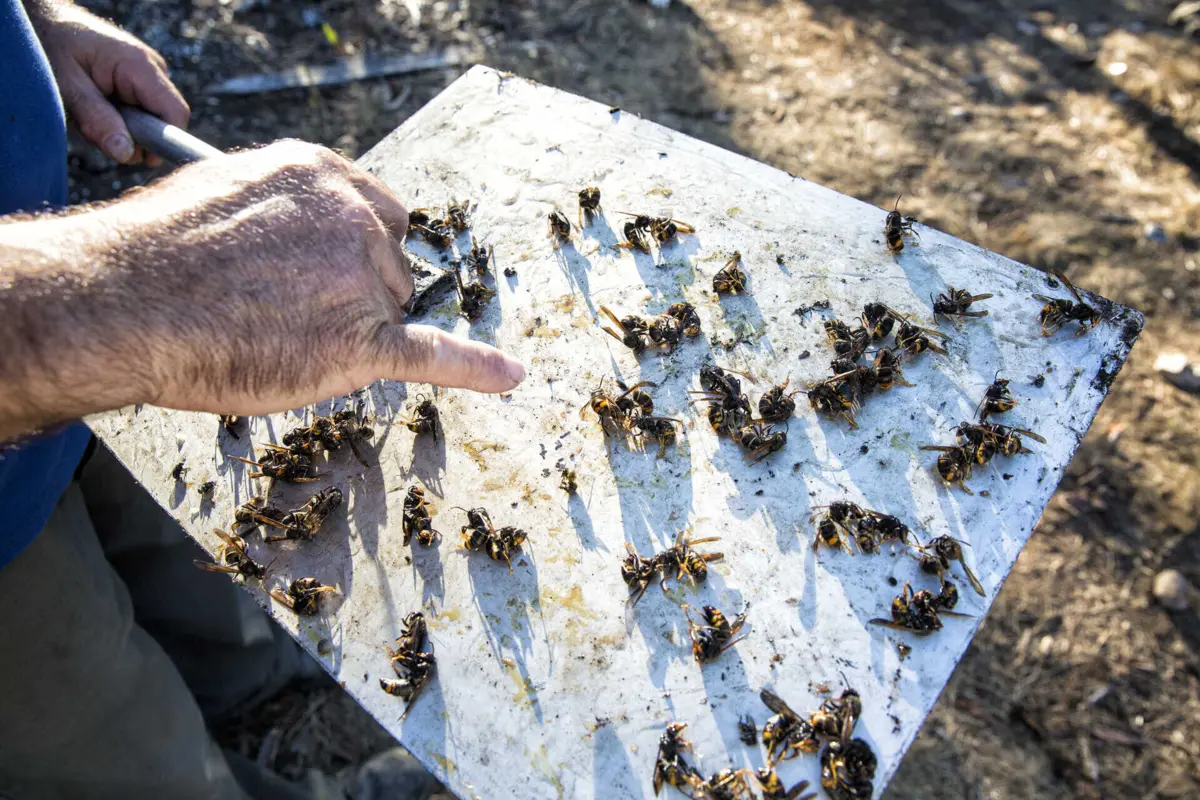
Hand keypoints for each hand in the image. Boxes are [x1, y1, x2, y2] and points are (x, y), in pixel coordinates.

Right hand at [0, 142, 524, 439]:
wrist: (123, 303)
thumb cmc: (160, 254)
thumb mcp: (228, 192)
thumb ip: (285, 208)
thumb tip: (301, 231)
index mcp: (324, 176)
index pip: (378, 215)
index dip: (353, 252)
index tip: (324, 271)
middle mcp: (354, 219)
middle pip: (389, 269)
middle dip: (351, 293)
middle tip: (280, 310)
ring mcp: (361, 281)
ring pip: (388, 314)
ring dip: (349, 331)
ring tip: (277, 334)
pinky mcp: (359, 343)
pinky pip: (433, 354)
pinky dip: (476, 369)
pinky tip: (511, 377)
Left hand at [27, 0, 188, 164]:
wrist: (42, 21)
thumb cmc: (49, 46)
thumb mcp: (66, 87)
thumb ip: (97, 120)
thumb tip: (126, 154)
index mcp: (139, 65)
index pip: (175, 113)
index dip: (164, 142)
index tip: (138, 158)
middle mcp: (152, 68)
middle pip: (163, 120)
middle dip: (134, 137)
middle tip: (95, 132)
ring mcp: (148, 74)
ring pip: (151, 119)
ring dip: (123, 129)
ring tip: (91, 115)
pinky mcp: (139, 81)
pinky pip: (141, 111)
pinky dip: (120, 119)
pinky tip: (98, 108)